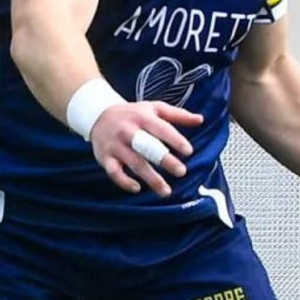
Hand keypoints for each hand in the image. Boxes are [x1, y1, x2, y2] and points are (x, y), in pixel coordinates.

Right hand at [88, 101, 202, 195]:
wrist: (98, 115)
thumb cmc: (134, 114)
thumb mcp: (155, 109)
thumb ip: (178, 115)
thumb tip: (201, 120)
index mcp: (143, 117)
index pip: (161, 129)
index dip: (175, 140)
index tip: (189, 152)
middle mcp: (128, 131)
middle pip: (147, 147)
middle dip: (164, 160)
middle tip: (182, 172)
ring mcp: (115, 145)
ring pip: (134, 163)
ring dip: (150, 178)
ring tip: (166, 191)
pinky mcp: (105, 157)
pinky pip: (113, 172)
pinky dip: (124, 181)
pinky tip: (137, 188)